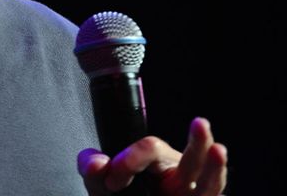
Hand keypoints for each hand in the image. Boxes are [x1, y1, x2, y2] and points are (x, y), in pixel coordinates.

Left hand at [78, 117, 227, 194]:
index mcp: (157, 161)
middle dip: (197, 142)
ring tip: (219, 150)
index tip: (112, 182)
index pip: (151, 149)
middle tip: (199, 123)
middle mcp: (179, 178)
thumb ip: (92, 167)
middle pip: (192, 159)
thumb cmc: (118, 194)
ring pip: (209, 185)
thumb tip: (98, 164)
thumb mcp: (100, 181)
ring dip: (214, 169)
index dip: (130, 161)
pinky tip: (218, 193)